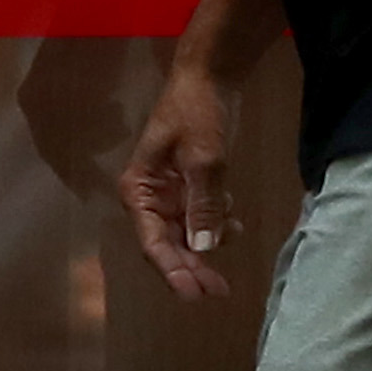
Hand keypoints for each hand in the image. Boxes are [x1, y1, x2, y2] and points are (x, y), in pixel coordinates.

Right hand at [121, 60, 245, 301]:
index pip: (153, 242)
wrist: (209, 77)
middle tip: (219, 290)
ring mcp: (169, 193)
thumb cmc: (197, 112)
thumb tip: (202, 247)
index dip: (174, 271)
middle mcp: (148, 197)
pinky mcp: (188, 187)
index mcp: (138, 190)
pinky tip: (233, 223)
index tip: (196, 293)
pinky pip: (199, 218)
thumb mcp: (203, 157)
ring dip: (205, 249)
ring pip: (184, 236)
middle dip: (191, 268)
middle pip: (167, 245)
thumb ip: (203, 204)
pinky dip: (215, 225)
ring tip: (230, 255)